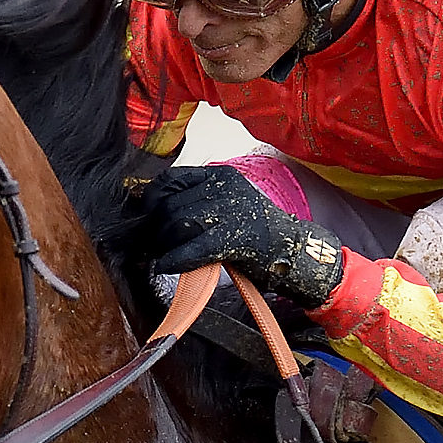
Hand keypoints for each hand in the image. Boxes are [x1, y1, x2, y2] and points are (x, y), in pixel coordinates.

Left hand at [140, 163, 347, 311]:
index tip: (147, 218)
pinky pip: (193, 247)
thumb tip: (157, 216)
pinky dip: (175, 259)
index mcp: (221, 175)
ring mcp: (232, 210)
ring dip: (163, 244)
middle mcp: (225, 187)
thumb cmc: (257, 234)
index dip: (152, 200)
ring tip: (160, 256)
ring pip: (178, 223)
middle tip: (151, 246)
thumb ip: (198, 204)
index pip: (171, 179)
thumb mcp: (228, 206)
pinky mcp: (236, 237)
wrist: (296, 251)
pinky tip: (165, 266)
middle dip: (155, 228)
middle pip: (171, 204)